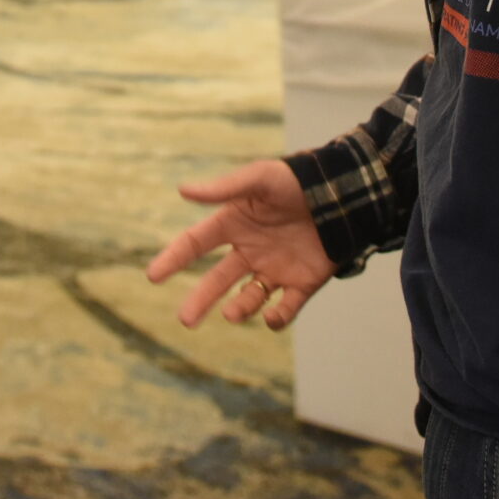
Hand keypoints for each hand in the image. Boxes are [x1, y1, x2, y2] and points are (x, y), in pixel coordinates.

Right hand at [144, 159, 336, 331]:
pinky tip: (271, 316)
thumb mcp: (261, 178)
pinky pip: (285, 309)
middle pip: (217, 280)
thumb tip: (182, 190)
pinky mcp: (302, 284)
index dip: (173, 258)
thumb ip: (225, 188)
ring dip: (238, 309)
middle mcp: (250, 250)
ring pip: (248, 299)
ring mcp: (275, 269)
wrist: (345, 194)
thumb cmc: (298, 181)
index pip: (196, 244)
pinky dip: (277, 318)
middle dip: (200, 300)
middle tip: (186, 320)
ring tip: (232, 312)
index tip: (153, 276)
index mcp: (234, 223)